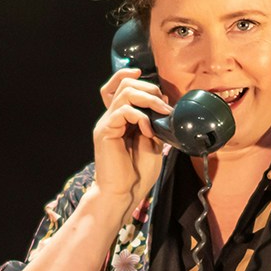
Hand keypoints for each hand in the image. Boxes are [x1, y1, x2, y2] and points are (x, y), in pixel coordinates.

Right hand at [93, 68, 170, 217]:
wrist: (123, 193)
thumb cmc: (137, 173)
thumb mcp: (153, 143)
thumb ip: (155, 123)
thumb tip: (165, 105)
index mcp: (121, 118)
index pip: (118, 86)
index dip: (132, 77)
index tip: (155, 86)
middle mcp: (111, 117)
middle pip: (124, 84)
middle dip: (149, 89)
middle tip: (165, 106)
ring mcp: (107, 123)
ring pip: (124, 92)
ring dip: (148, 99)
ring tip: (162, 113)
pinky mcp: (105, 131)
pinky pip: (123, 111)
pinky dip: (140, 116)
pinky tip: (148, 130)